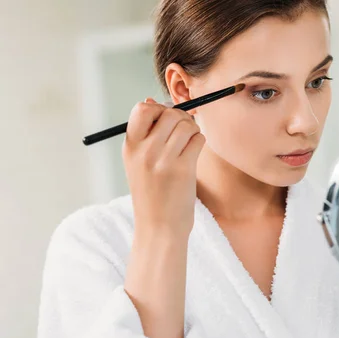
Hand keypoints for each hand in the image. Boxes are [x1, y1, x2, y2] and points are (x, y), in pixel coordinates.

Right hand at [123, 98, 203, 236]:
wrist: (158, 228)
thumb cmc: (152, 194)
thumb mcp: (138, 164)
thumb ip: (144, 135)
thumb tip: (151, 100)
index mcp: (130, 147)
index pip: (142, 108)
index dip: (159, 108)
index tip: (166, 121)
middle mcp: (144, 151)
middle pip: (169, 113)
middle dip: (181, 118)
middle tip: (183, 132)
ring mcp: (163, 160)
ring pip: (186, 124)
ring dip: (193, 130)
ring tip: (189, 145)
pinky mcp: (182, 169)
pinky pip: (198, 139)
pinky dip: (199, 142)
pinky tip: (194, 155)